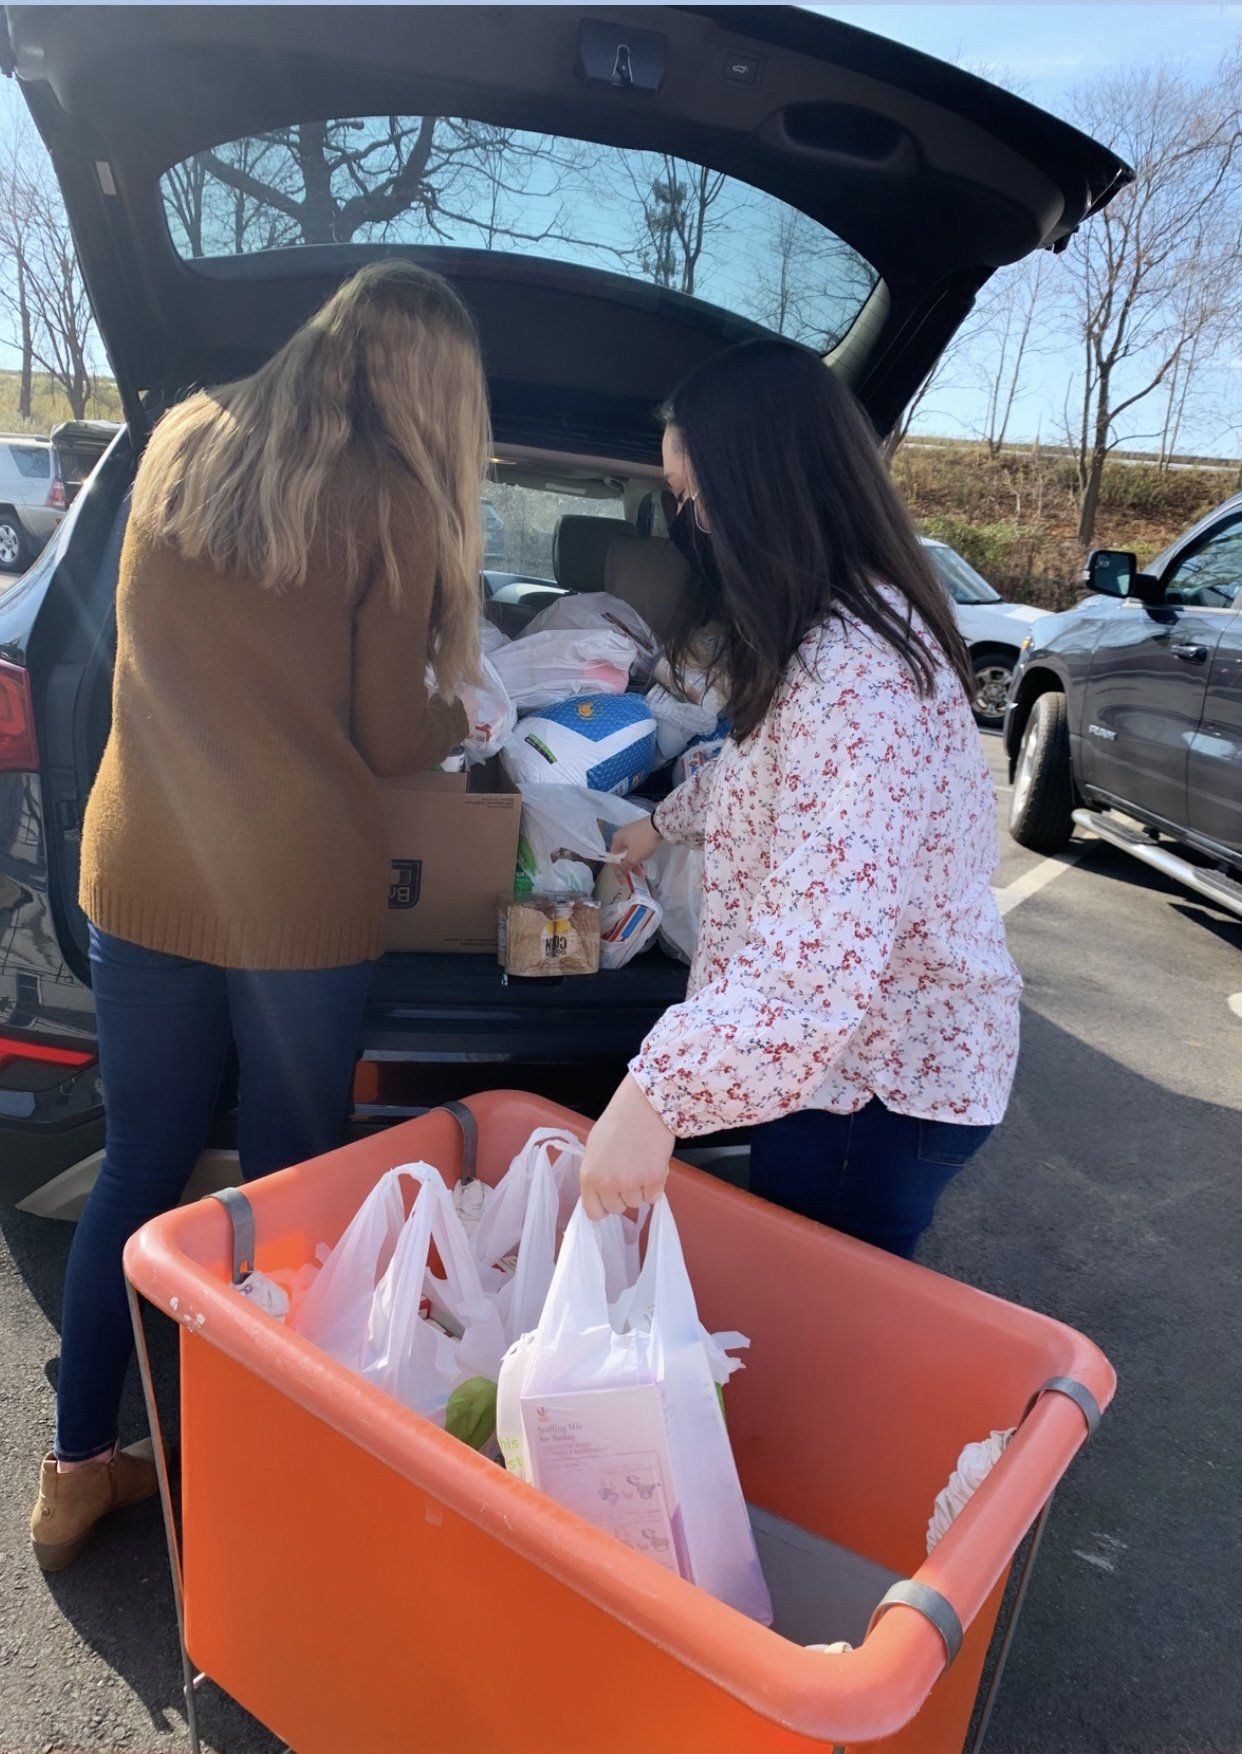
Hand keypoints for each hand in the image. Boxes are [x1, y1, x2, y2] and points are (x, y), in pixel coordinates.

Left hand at [580, 1074, 673, 1219]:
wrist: (642, 1105)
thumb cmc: (618, 1122)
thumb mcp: (594, 1148)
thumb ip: (595, 1174)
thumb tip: (599, 1193)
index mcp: (589, 1176)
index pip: (593, 1213)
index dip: (603, 1206)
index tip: (610, 1198)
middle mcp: (608, 1183)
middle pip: (617, 1209)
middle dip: (623, 1195)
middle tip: (628, 1173)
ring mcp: (631, 1183)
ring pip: (637, 1203)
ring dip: (640, 1189)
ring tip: (640, 1164)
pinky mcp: (653, 1180)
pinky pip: (654, 1197)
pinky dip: (655, 1185)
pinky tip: (652, 1165)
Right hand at [610, 816, 661, 873]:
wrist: (660, 824)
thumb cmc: (644, 841)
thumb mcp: (634, 857)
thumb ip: (625, 866)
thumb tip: (619, 873)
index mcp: (616, 840)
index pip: (614, 860)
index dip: (618, 873)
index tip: (625, 882)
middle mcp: (621, 835)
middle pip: (622, 856)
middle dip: (631, 868)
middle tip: (641, 875)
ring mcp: (630, 832)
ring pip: (630, 852)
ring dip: (636, 862)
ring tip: (645, 869)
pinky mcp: (639, 831)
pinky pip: (636, 846)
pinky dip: (639, 854)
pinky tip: (646, 856)